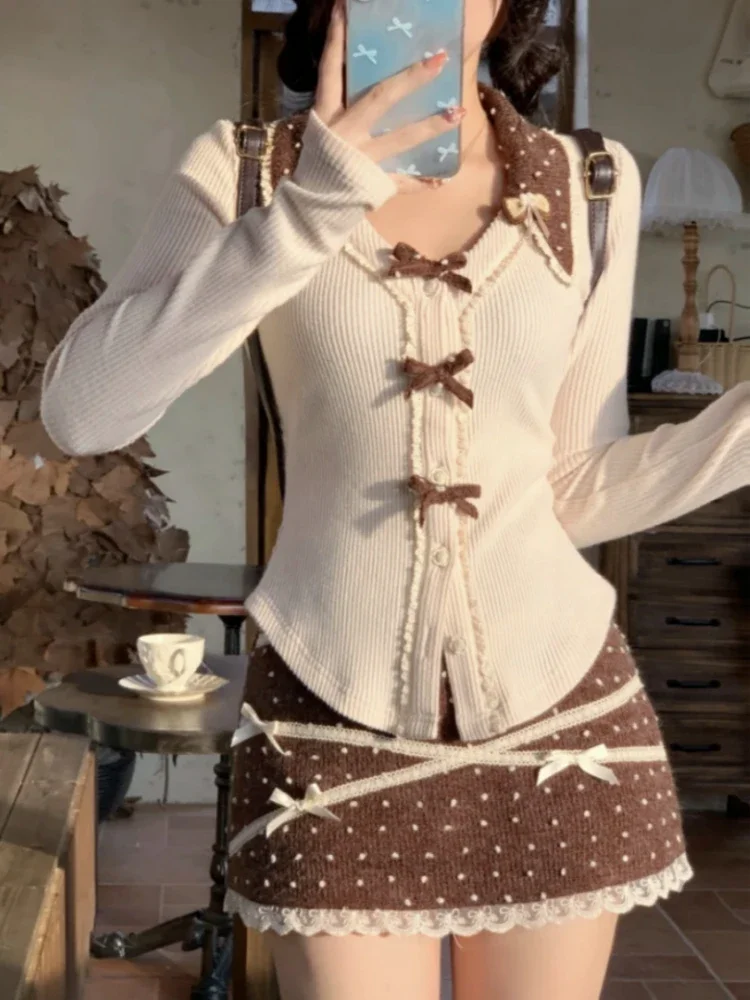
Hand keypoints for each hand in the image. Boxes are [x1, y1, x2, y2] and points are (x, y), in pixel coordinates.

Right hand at [313, 0, 464, 189]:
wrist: (307, 211)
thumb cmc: (317, 166)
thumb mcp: (321, 131)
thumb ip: (339, 105)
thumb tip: (356, 74)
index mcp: (328, 115)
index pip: (331, 70)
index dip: (339, 40)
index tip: (347, 9)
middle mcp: (345, 133)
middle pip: (381, 98)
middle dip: (411, 79)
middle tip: (438, 59)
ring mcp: (361, 159)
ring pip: (400, 138)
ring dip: (430, 125)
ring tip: (457, 112)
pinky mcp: (372, 184)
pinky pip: (402, 182)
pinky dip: (422, 181)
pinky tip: (442, 179)